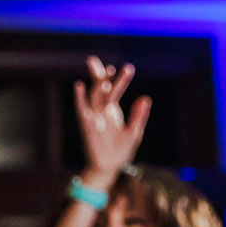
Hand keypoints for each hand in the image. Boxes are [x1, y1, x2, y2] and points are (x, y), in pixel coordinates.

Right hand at [73, 56, 151, 192]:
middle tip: (95, 59)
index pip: (116, 90)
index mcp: (112, 110)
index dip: (121, 79)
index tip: (128, 67)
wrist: (109, 167)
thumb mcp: (134, 132)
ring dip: (97, 85)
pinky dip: (80, 99)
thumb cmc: (121, 150)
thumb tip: (146, 98)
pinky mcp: (87, 126)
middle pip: (100, 88)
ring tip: (101, 73)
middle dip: (99, 74)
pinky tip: (79, 86)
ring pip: (94, 97)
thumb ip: (139, 116)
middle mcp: (101, 111)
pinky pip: (82, 110)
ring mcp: (93, 118)